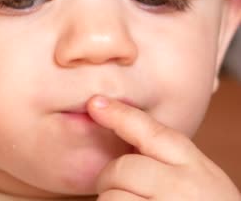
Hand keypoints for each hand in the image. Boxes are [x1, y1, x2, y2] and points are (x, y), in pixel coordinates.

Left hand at [87, 96, 240, 200]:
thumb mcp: (200, 180)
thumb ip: (168, 160)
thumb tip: (124, 144)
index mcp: (194, 166)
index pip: (151, 132)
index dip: (119, 115)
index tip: (95, 103)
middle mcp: (181, 186)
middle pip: (121, 168)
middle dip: (111, 180)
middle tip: (126, 192)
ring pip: (111, 198)